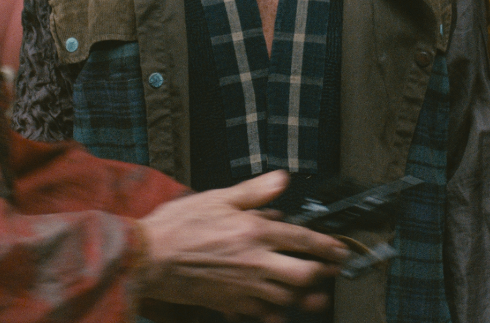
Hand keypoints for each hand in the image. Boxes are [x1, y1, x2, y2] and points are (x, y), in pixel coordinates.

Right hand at [136, 171, 349, 320]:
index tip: (341, 251)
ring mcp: (243, 286)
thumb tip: (282, 180)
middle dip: (322, 275)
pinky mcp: (229, 303)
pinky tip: (278, 310)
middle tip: (329, 272)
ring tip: (314, 295)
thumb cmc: (179, 226)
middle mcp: (255, 261)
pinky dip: (274, 313)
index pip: (303, 240)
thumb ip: (254, 191)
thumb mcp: (218, 197)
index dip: (328, 247)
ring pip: (286, 298)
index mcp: (254, 231)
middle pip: (303, 276)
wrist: (148, 257)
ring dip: (303, 297)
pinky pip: (261, 313)